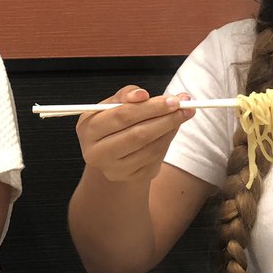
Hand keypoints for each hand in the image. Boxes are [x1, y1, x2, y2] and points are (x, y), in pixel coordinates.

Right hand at [76, 85, 194, 183]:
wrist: (110, 152)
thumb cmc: (112, 123)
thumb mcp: (111, 105)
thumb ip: (126, 95)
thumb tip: (143, 95)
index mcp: (88, 129)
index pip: (121, 116)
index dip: (149, 107)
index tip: (171, 99)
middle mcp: (97, 153)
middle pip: (137, 135)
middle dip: (164, 118)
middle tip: (184, 106)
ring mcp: (114, 169)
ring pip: (150, 148)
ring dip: (170, 129)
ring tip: (181, 114)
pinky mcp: (131, 178)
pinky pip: (155, 158)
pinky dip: (167, 141)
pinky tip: (171, 129)